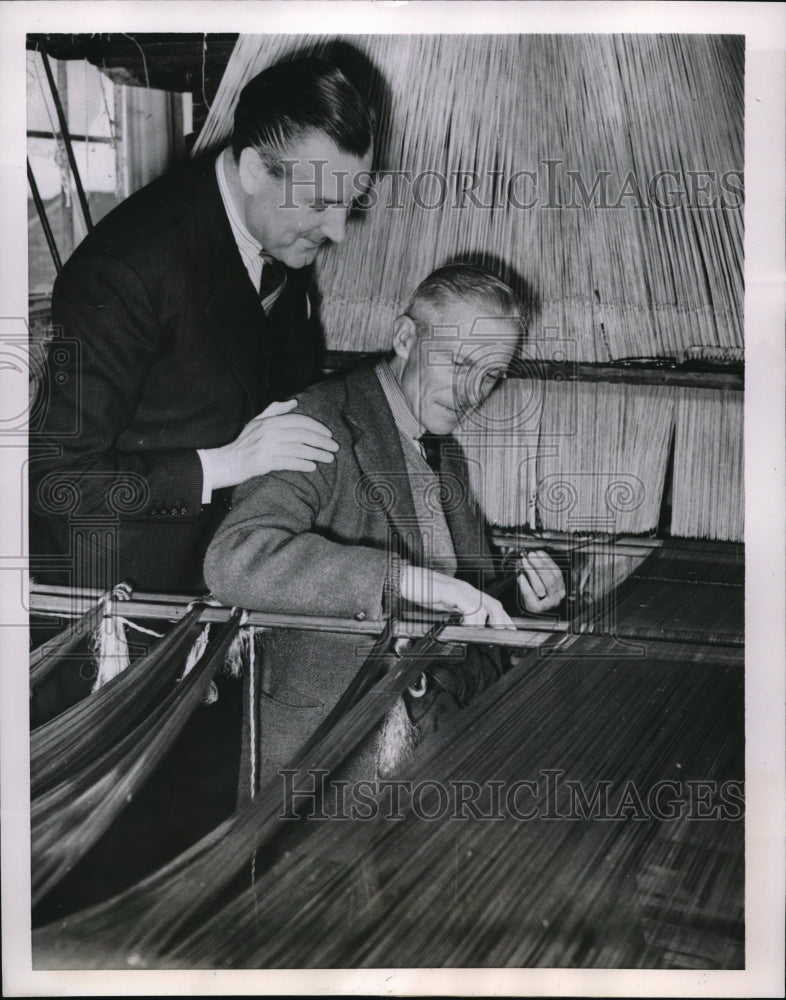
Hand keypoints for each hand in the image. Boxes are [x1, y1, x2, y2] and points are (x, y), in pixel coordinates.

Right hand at [202, 399, 338, 490]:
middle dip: (322, 441)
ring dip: (317, 454)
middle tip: (335, 447)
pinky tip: (312, 467)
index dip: (317, 427)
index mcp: (270, 421)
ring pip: (299, 449)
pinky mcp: (266, 462)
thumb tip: (294, 402)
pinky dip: (303, 464)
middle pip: (303, 435)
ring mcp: (268, 447)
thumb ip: (275, 410)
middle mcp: (270, 432)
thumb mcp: (257, 421)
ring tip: (328, 458)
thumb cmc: (245, 442)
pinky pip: (290, 462)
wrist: (228, 461)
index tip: (329, 434)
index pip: (300, 421)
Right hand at [400, 566, 514, 627]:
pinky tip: (467, 628)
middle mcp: (466, 589)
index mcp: (466, 593)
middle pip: (494, 604)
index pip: (491, 604)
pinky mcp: (451, 591)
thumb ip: (453, 617)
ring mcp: (459, 589)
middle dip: (503, 622)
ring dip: (486, 624)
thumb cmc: (419, 591)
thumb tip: (463, 634)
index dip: (502, 618)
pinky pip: (469, 606)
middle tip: (506, 636)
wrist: (403, 579)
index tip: (508, 632)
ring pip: (484, 606)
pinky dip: (472, 619)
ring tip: (481, 636)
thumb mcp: (441, 607)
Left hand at [516, 549, 565, 611]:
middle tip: (531, 555)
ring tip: (524, 562)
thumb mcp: (543, 585)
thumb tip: (534, 556)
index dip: (548, 561)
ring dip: (531, 571)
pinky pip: (529, 594)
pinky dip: (524, 584)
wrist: (532, 615)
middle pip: (549, 579)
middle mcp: (556, 598)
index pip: (557, 573)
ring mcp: (547, 605)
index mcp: (560, 590)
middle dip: (539, 565)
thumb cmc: (537, 597)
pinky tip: (520, 576)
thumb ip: (541, 572)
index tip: (539, 552)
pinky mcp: (535, 609)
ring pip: (539, 585)